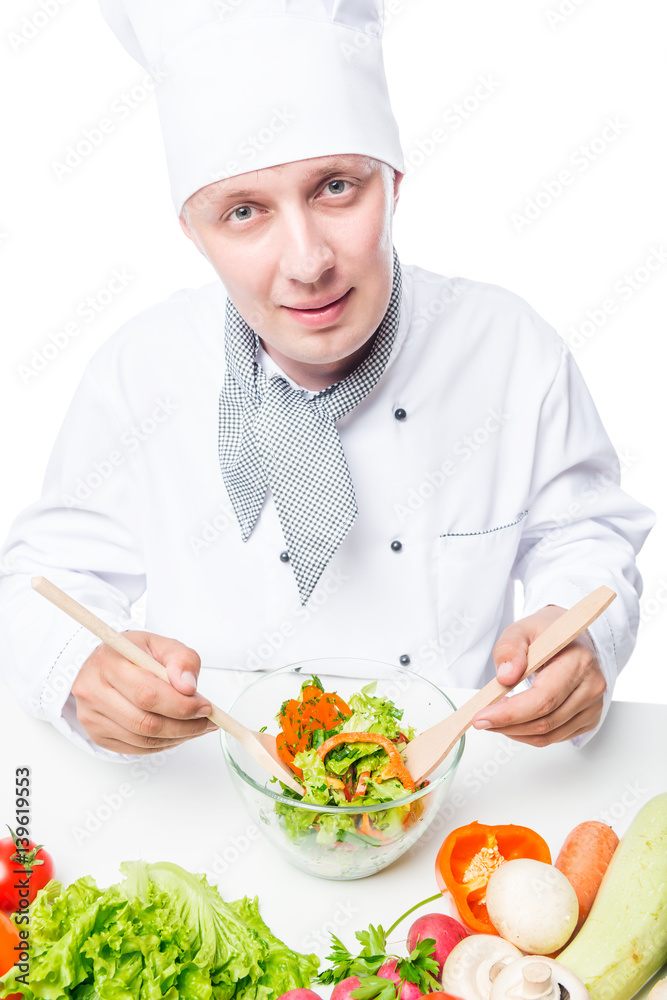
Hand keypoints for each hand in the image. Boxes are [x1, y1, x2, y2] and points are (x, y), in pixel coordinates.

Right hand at [72, 631, 216, 753]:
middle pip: (145, 722)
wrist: (106, 663)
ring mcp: (92, 716)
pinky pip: (136, 749)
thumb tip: (188, 687)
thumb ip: (181, 659)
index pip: (148, 693)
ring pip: (142, 739)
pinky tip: (176, 732)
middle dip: (184, 725)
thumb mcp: (161, 645)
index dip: (181, 705)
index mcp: (109, 662)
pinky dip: (162, 744)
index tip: (205, 706)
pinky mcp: (97, 734)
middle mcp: (94, 691)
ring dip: (177, 737)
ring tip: (196, 726)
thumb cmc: (134, 654)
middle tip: (205, 719)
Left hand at [471, 605, 606, 745]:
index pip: (544, 699)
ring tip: (495, 719)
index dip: (510, 713)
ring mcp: (593, 705)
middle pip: (545, 721)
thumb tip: (506, 676)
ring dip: (515, 732)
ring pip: (548, 735)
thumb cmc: (547, 633)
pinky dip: (530, 734)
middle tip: (482, 719)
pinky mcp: (589, 718)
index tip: (482, 717)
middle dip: (507, 725)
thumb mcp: (521, 630)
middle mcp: (591, 686)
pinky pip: (555, 737)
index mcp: (578, 661)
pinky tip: (515, 721)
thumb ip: (509, 649)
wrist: (570, 637)